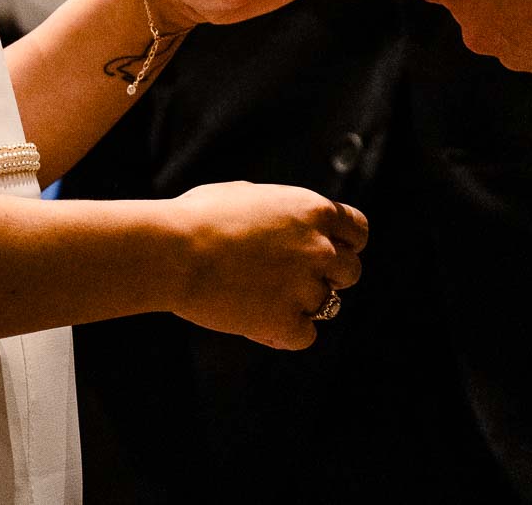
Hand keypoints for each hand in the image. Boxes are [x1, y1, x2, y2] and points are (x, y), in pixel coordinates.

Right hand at [170, 181, 366, 350]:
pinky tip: (260, 323)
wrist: (173, 251)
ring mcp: (305, 286)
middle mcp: (319, 248)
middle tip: (294, 280)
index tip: (331, 251)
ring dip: (303, 304)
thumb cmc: (199, 217)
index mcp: (313, 210)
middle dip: (328, 277)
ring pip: (329, 305)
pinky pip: (304, 336)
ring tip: (265, 298)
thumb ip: (283, 211)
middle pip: (351, 272)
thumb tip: (287, 222)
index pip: (358, 231)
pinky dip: (285, 333)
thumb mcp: (249, 195)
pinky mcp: (286, 321)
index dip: (345, 243)